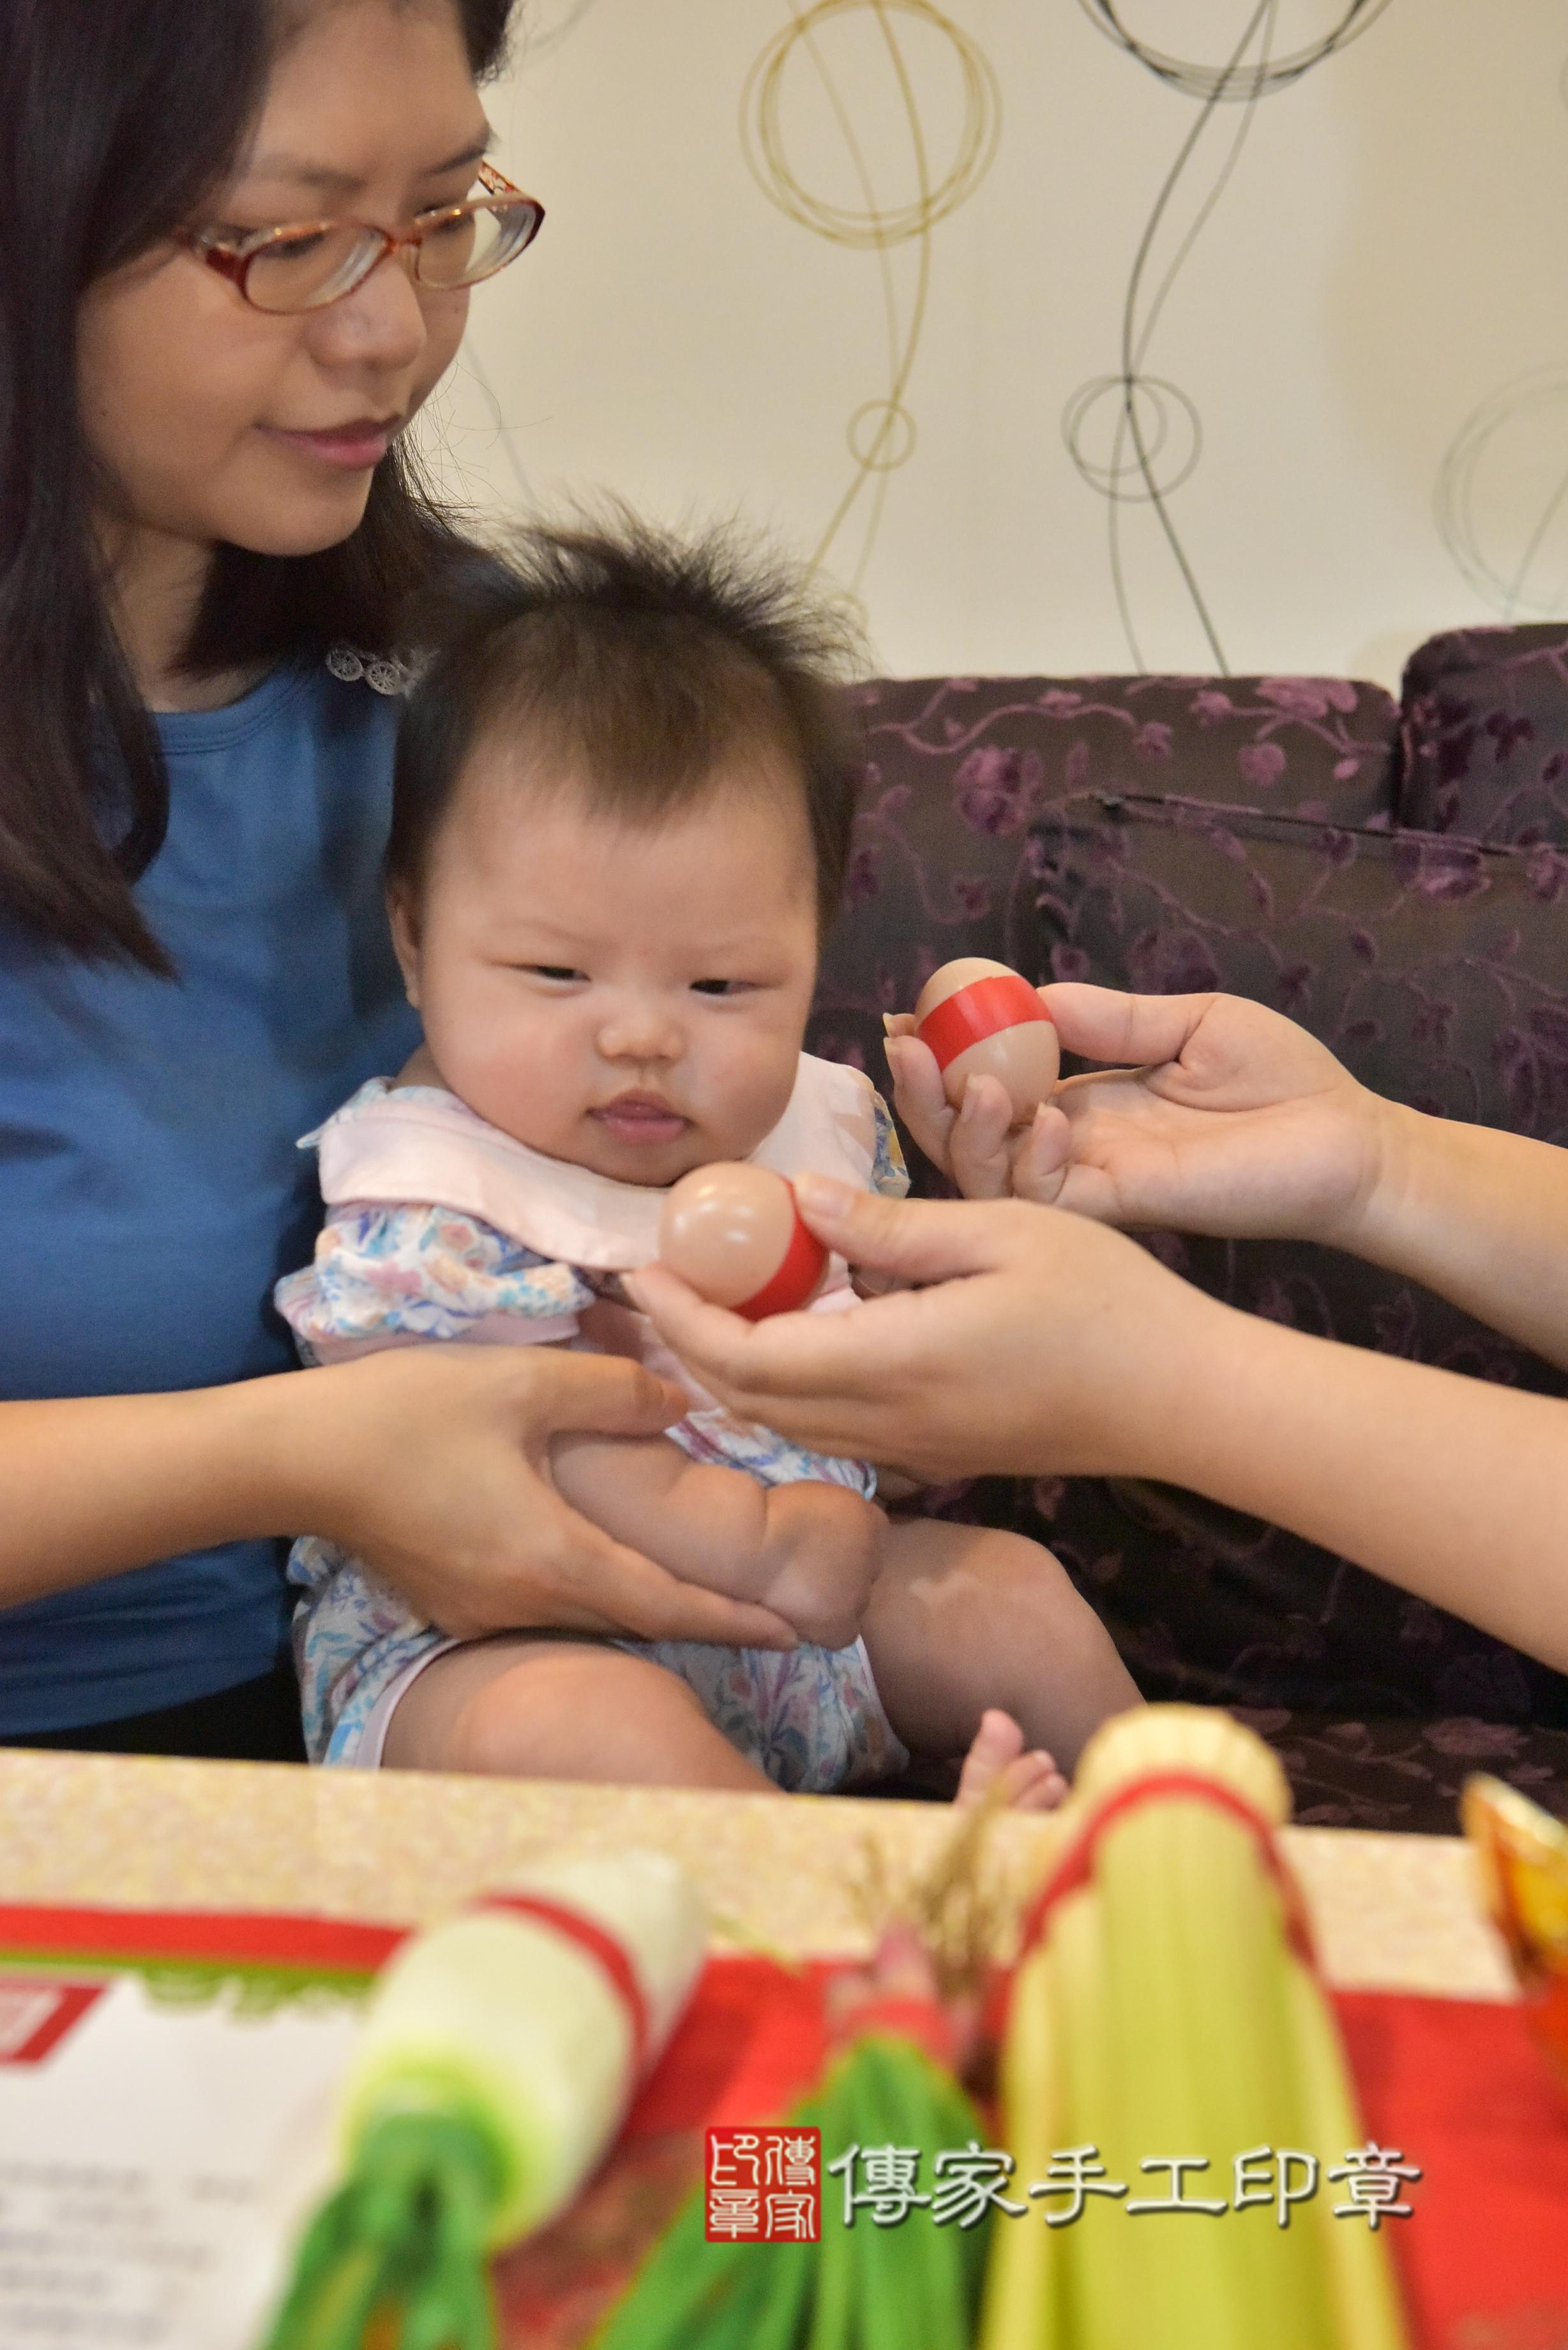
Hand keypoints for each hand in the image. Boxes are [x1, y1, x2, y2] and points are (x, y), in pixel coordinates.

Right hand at [274, 1346, 797, 1648]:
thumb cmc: (407, 1415)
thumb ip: (612, 1392)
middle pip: (633, 1618)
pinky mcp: (450, 1599)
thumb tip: (678, 1402)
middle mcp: (523, 1604)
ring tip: (700, 1581)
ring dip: (643, 1602)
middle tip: (767, 1607)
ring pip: (586, 1614)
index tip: (794, 1630)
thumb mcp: (522, 1383)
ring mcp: (480, 1610)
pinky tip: (601, 1557)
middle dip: (702, 1616)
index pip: (666, 1606)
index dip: (734, 1619)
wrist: (294, 1458)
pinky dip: (588, 1589)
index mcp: (554, 1560)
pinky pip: (540, 1604)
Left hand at [627, 1178, 1223, 1485]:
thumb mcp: (999, 1231)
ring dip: (731, 1371)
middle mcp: (886, 1423)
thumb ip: (890, 1228)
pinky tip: (795, 1334)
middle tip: (660, 1279)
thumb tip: (800, 1202)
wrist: (1183, 1400)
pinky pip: (831, 1431)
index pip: (744, 1357)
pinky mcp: (939, 1456)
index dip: (681, 1318)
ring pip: (785, 1425)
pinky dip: (785, 1388)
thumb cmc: (1106, 1301)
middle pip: (747, 1402)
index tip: (644, 1265)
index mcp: (891, 1364)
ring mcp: (913, 1451)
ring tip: (711, 1302)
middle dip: (686, 1346)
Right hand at [759, 1483, 885, 1651]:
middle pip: (866, 1569)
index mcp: (870, 1520)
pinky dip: (827, 1629)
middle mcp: (874, 1557)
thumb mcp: (817, 1497)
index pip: (874, 1534)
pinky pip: (843, 1633)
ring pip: (855, 1602)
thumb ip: (838, 1518)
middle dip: (843, 1569)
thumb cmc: (771, 1511)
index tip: (820, 1543)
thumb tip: (836, 1539)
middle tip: (807, 1568)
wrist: (749, 1544)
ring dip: (835, 1599)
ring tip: (799, 1593)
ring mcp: (859, 1594)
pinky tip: (803, 1617)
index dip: (846, 1542)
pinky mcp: (841, 1625)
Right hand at [889, 986, 1388, 1245]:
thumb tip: (1029, 996)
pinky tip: (1053, 1118)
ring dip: (964, 1130)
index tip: (908, 1016)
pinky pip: (1050, 1199)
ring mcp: (1094, 1182)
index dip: (942, 1056)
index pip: (988, 1083)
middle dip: (924, 1094)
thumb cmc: (1284, 1082)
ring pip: (988, 1177)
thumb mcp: (1189, 1022)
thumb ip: (1111, 1018)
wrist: (1350, 1140)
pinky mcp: (1126, 1209)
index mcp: (1083, 1101)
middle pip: (966, 1135)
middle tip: (904, 1047)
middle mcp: (1074, 1147)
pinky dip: (1034, 1161)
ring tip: (974, 1083)